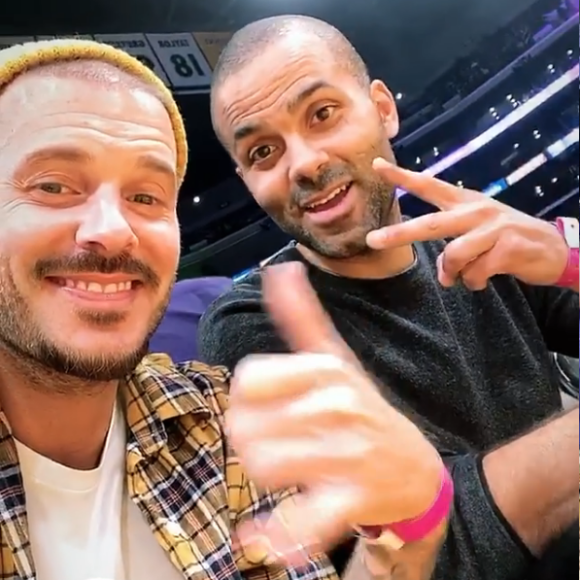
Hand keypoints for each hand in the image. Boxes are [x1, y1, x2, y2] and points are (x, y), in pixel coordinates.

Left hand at [227, 263, 440, 562]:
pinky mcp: (353, 499)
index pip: (248, 379)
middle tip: (271, 442)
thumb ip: (302, 317)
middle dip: (249, 437)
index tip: (261, 405)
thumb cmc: (363, 408)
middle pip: (246, 424)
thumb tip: (280, 270)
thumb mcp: (335, 359)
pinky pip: (302, 518)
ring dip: (261, 473)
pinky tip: (260, 540)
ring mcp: (348, 451)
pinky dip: (278, 534)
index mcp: (327, 369)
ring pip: (263, 464)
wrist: (416, 469)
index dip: (245, 397)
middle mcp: (338, 403)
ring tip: (281, 471)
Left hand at [366, 158, 568, 289]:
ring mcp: (492, 227)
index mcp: (464, 202)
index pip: (429, 185)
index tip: (377, 165)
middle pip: (430, 224)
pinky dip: (475, 282)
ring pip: (453, 256)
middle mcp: (475, 210)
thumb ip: (451, 251)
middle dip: (399, 234)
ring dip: (455, 273)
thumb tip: (443, 274)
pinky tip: (485, 279)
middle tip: (372, 240)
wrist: (552, 248)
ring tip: (467, 276)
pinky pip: (475, 273)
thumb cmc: (505, 239)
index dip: (402, 177)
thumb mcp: (476, 236)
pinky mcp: (508, 246)